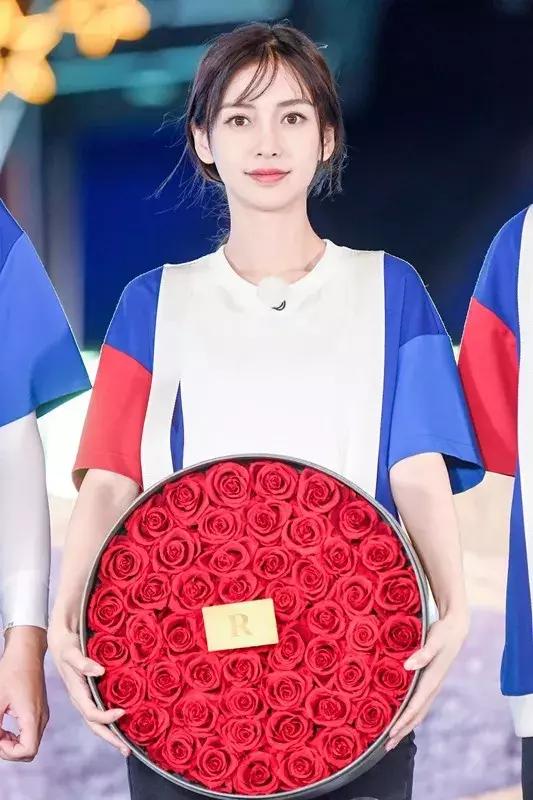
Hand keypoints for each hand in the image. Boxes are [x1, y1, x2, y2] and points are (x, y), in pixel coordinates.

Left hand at [0, 626, 48, 760]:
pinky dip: (17, 736)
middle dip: (9, 751)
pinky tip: (5, 727)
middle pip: (29, 751)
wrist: (26, 652)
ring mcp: (42, 714)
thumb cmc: (12, 671)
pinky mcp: (39, 710)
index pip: (27, 751)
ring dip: (12, 744)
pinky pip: (30, 732)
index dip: (9, 752)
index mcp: (32, 716)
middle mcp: (41, 717)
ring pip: (30, 743)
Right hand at [48, 625, 129, 756]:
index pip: (91, 713)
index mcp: (76, 693)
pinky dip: (111, 721)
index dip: (106, 717)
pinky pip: (100, 712)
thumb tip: (99, 671)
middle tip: (126, 750)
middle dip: (110, 738)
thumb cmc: (67, 646)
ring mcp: (85, 698)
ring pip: (97, 722)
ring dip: (111, 734)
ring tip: (126, 745)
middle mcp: (81, 700)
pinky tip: (123, 724)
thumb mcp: (72, 652)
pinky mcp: (90, 693)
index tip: (123, 712)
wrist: (61, 641)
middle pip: (94, 726)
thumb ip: (83, 662)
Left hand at [385, 610, 469, 749]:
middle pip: (417, 714)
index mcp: (432, 679)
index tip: (391, 733)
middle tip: (387, 746)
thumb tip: (408, 666)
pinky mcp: (431, 682)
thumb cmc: (443, 632)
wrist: (456, 628)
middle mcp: (433, 687)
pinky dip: (410, 715)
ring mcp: (433, 686)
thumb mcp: (434, 640)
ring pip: (419, 711)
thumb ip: (423, 653)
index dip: (403, 720)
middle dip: (402, 730)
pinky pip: (420, 704)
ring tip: (392, 739)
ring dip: (406, 726)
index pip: (415, 705)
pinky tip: (401, 718)